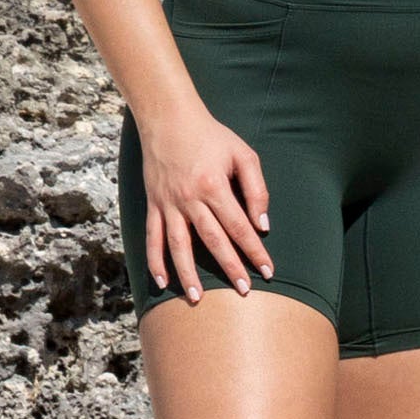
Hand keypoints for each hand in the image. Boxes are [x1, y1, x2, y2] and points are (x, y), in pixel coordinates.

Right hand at [137, 108, 272, 302]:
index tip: (267, 270)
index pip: (239, 227)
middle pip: (212, 241)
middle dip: (230, 267)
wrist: (169, 120)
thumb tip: (262, 224)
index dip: (254, 250)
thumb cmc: (212, 137)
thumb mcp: (243, 155)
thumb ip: (256, 190)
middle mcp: (189, 199)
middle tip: (244, 291)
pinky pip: (152, 237)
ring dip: (188, 273)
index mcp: (214, 187)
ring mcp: (167, 204)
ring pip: (178, 245)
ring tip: (197, 297)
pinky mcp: (153, 205)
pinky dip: (155, 260)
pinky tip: (163, 281)